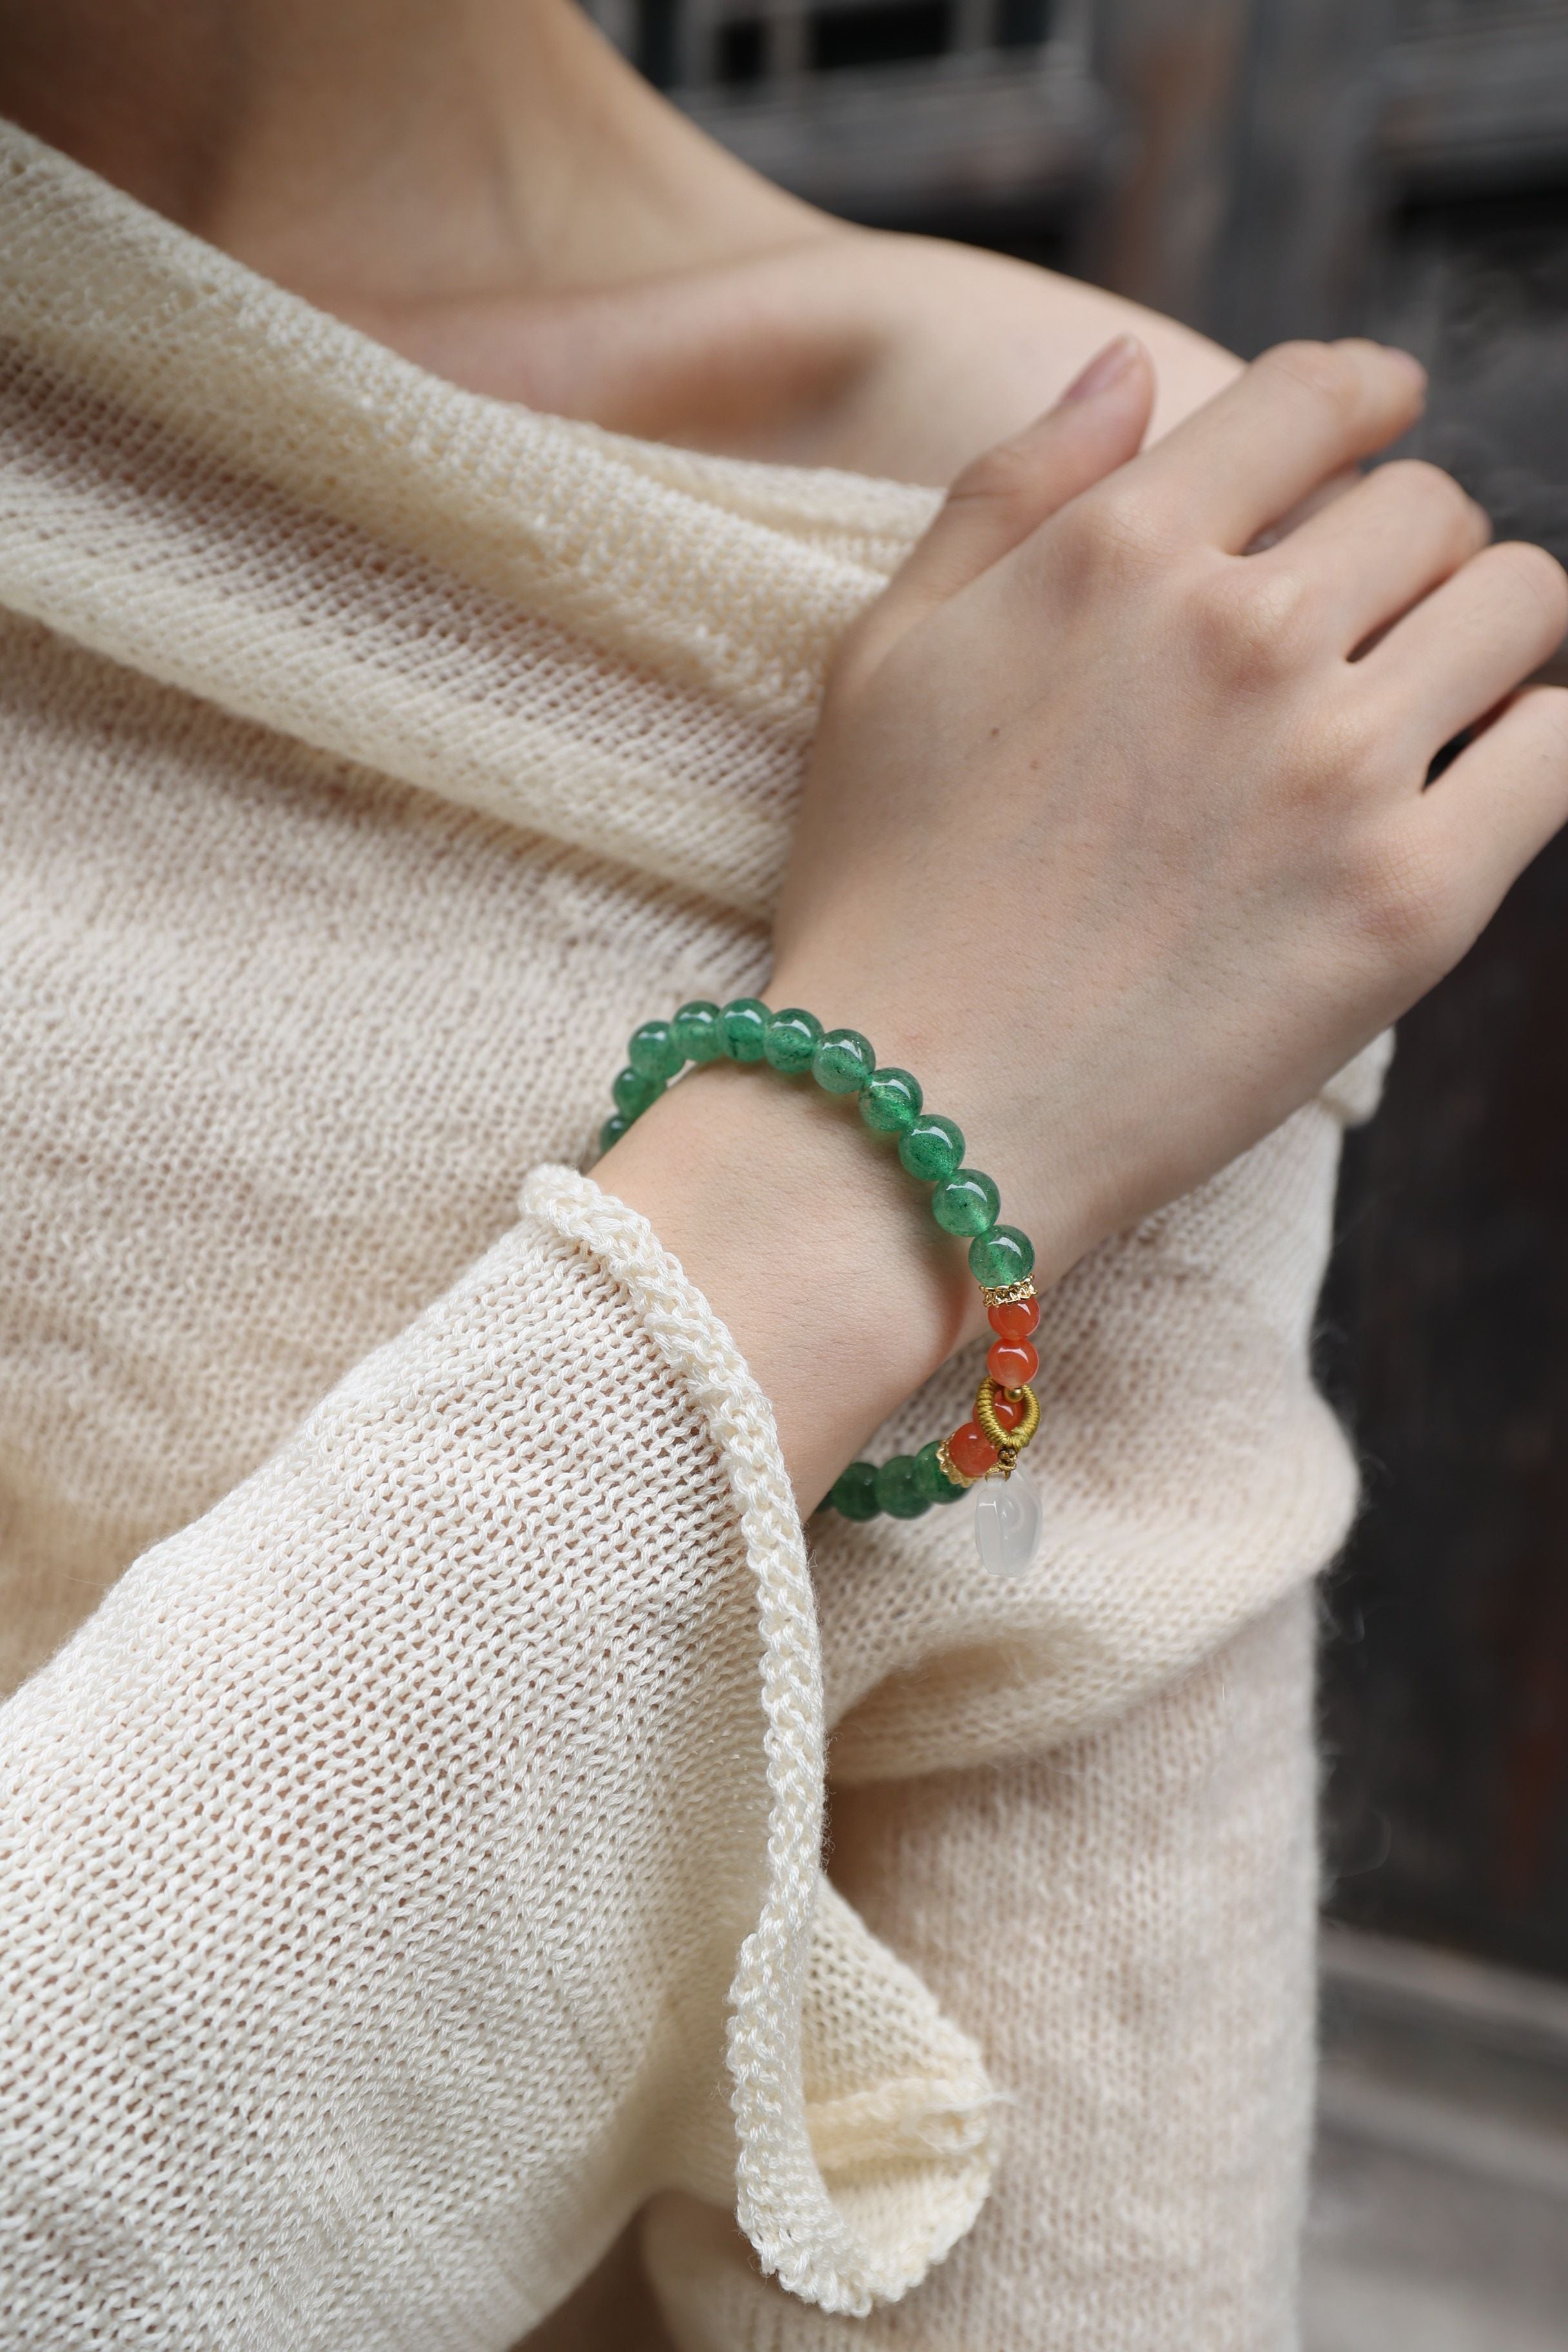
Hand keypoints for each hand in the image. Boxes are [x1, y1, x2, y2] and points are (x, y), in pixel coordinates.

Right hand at [771, 334, 1567, 1298]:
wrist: (912, 1122)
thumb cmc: (881, 898)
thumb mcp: (884, 658)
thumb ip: (1008, 492)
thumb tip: (1129, 364)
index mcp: (1119, 555)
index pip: (1315, 394)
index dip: (1365, 395)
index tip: (1381, 420)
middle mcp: (1243, 633)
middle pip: (1428, 505)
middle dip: (1410, 545)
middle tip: (1375, 619)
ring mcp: (1338, 767)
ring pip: (1519, 605)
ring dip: (1491, 630)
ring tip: (1441, 692)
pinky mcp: (1410, 900)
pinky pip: (1559, 752)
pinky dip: (1536, 742)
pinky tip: (1481, 775)